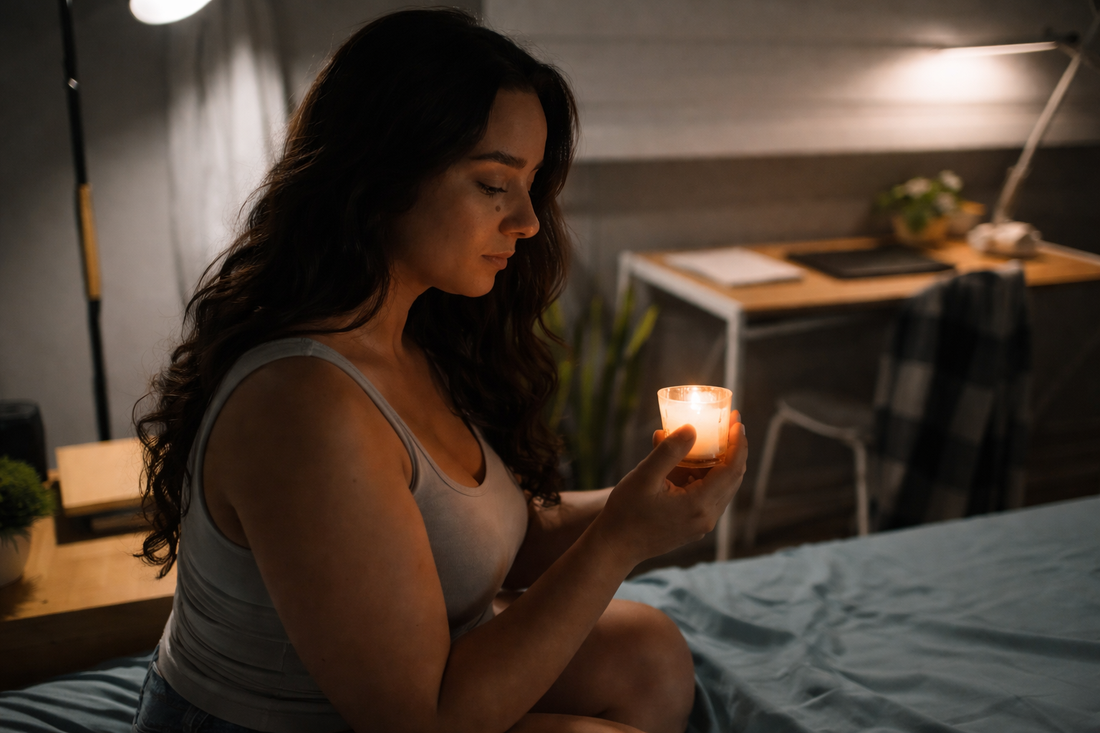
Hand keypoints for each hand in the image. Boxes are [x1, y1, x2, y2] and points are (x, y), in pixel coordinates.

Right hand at [594, 412, 747, 564]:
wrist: (615, 547)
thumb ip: (669, 452)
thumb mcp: (644, 476)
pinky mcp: (694, 526)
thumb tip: (691, 429)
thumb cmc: (626, 512)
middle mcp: (707, 517)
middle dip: (734, 449)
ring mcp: (701, 524)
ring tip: (710, 438)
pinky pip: (709, 496)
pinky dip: (706, 476)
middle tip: (730, 423)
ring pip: (722, 488)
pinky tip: (691, 461)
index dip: (737, 443)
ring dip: (720, 462)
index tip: (736, 420)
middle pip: (733, 478)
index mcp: (699, 505)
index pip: (732, 469)